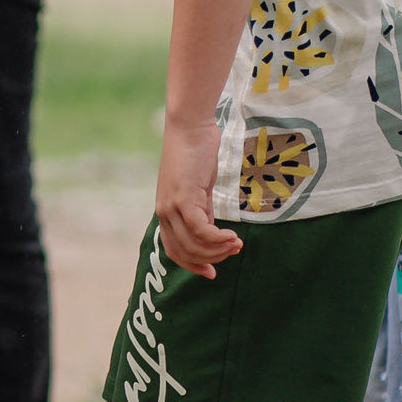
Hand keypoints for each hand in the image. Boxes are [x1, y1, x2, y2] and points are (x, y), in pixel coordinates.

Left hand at [154, 115, 243, 278]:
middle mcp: (164, 212)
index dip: (192, 265)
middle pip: (184, 252)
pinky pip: (201, 230)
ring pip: (193, 244)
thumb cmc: (196, 155)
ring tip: (236, 244)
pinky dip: (218, 239)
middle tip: (233, 252)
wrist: (190, 128)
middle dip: (211, 259)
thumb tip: (212, 235)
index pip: (174, 251)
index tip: (212, 273)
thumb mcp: (199, 190)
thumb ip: (202, 212)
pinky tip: (233, 237)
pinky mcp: (184, 198)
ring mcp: (172, 206)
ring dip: (218, 250)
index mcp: (166, 212)